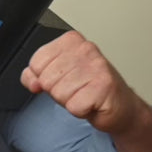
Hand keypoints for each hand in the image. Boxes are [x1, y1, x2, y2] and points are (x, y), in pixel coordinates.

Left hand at [22, 30, 151, 151]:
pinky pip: (73, 106)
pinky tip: (91, 103)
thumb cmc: (88, 88)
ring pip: (59, 93)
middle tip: (75, 89)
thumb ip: (34, 75)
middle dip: (56, 91)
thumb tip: (32, 81)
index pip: (36, 62)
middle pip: (46, 79)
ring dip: (69, 101)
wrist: (119, 105)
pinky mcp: (104, 86)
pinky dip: (80, 110)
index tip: (61, 79)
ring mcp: (97, 67)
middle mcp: (86, 49)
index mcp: (71, 41)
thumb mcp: (56, 76)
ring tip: (84, 95)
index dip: (43, 78)